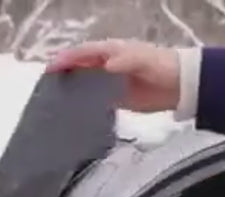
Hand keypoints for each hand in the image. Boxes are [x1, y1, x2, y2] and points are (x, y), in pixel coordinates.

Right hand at [46, 39, 180, 112]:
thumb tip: (107, 65)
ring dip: (71, 92)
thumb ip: (126, 60)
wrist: (180, 86)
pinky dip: (85, 106)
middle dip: (62, 76)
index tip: (49, 70)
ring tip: (54, 104)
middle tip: (44, 89)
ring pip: (84, 85)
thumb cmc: (162, 66)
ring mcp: (110, 83)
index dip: (65, 60)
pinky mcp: (116, 99)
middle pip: (79, 69)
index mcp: (110, 52)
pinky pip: (96, 101)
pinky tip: (75, 115)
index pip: (82, 53)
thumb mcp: (144, 59)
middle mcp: (106, 66)